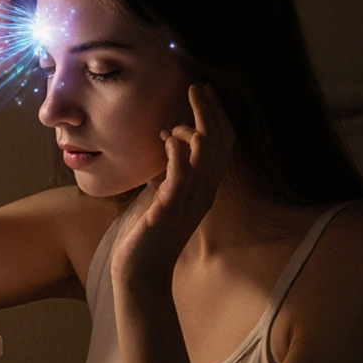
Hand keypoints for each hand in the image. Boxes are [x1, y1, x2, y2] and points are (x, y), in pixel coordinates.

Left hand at [110, 83, 235, 288]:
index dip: (217, 117)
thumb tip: (166, 142)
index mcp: (202, 189)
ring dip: (197, 124)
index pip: (221, 147)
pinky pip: (181, 178)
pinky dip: (178, 154)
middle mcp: (202, 194)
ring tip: (189, 101)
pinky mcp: (169, 212)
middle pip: (220, 145)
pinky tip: (167, 138)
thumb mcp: (162, 194)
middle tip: (199, 87)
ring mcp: (188, 203)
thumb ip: (169, 171)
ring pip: (207, 156)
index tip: (205, 92)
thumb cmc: (148, 235)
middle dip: (212, 112)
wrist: (141, 274)